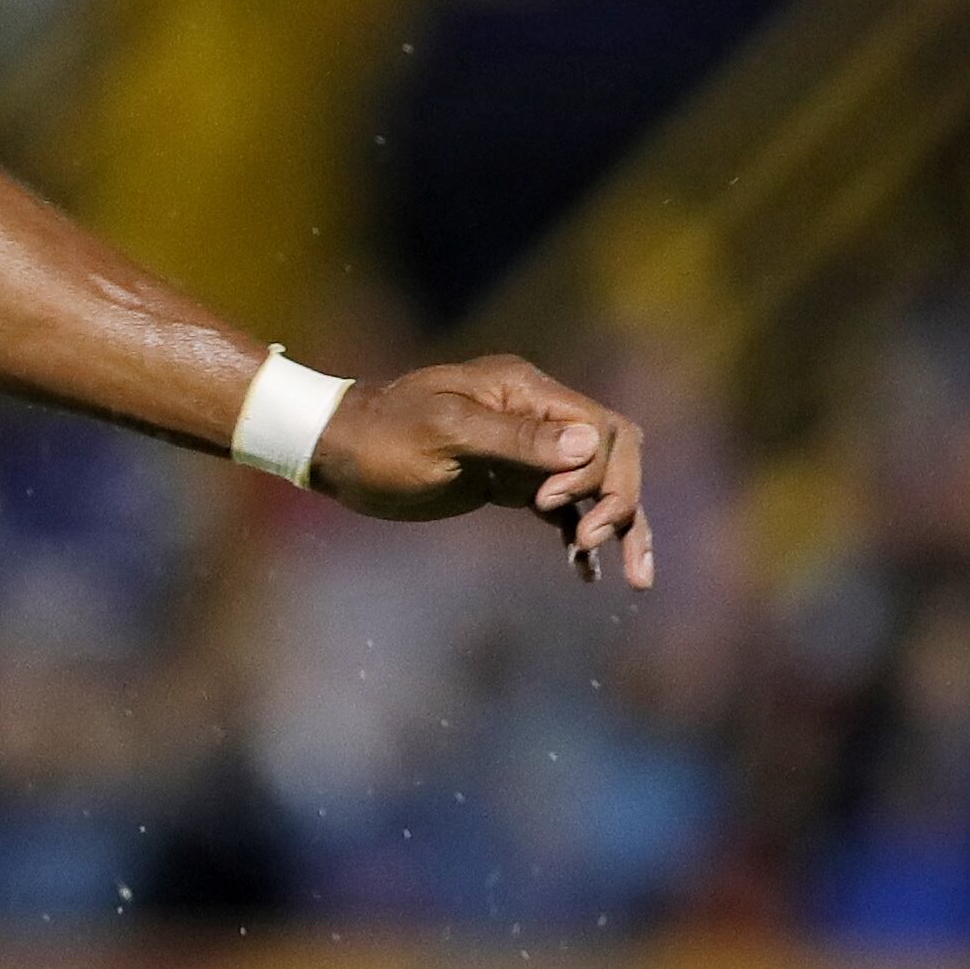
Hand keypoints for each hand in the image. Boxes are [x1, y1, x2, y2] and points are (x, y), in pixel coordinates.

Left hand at [310, 354, 654, 587]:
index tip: (548, 506)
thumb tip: (590, 443)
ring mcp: (523, 450)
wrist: (335, 449)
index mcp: (524, 391)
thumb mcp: (444, 434)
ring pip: (592, 485)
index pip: (601, 428)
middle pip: (609, 456)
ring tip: (634, 577)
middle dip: (617, 501)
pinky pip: (562, 506)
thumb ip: (516, 439)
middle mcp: (533, 414)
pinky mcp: (508, 481)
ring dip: (615, 524)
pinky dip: (577, 534)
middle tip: (591, 543)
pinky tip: (587, 573)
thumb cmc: (381, 436)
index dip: (597, 471)